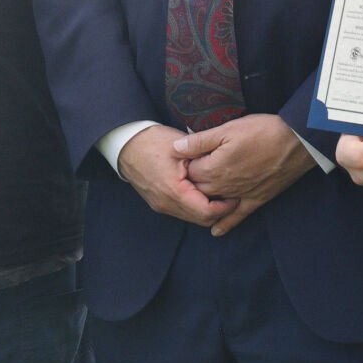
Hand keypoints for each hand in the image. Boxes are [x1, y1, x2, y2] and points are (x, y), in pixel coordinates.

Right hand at [117, 125, 237, 227]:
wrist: (127, 145)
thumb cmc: (154, 141)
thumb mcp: (182, 146)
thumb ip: (203, 159)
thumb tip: (226, 168)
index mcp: (174, 191)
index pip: (207, 212)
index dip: (225, 206)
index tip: (235, 194)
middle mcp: (167, 204)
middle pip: (202, 220)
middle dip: (219, 211)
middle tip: (232, 195)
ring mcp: (161, 206)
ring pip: (193, 218)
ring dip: (208, 210)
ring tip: (220, 193)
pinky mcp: (159, 204)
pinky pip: (183, 212)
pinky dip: (196, 206)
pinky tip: (203, 192)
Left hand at [174, 115, 314, 236]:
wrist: (296, 142)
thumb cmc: (262, 131)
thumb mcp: (228, 129)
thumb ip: (200, 141)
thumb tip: (175, 148)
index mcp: (214, 168)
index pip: (188, 171)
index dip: (186, 162)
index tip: (187, 156)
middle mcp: (223, 186)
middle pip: (198, 189)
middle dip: (191, 182)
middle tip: (188, 173)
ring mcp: (239, 195)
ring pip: (213, 203)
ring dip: (203, 200)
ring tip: (195, 195)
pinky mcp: (256, 199)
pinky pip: (237, 216)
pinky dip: (225, 224)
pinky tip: (216, 231)